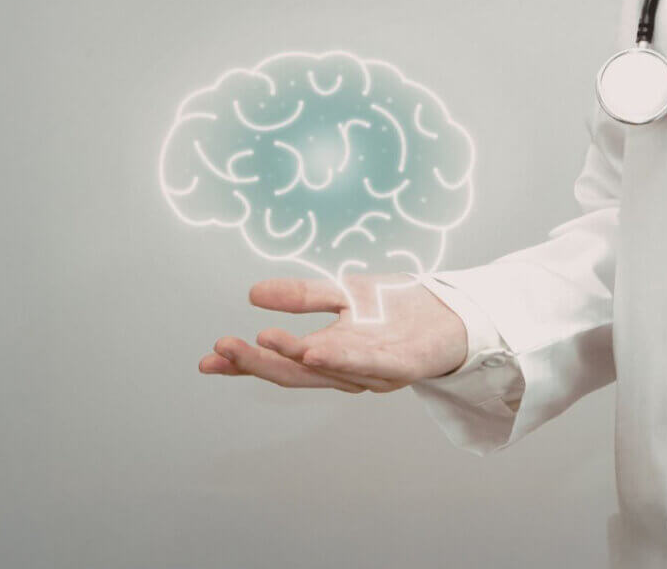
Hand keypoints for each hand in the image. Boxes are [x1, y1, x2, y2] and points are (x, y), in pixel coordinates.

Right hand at [198, 275, 468, 392]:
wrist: (459, 312)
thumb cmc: (401, 308)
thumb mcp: (343, 293)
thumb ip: (301, 296)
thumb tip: (252, 294)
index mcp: (331, 356)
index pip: (280, 363)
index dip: (244, 363)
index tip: (207, 359)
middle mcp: (349, 371)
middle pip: (296, 373)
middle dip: (258, 362)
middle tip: (222, 348)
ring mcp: (376, 371)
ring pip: (329, 370)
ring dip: (295, 358)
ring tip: (261, 342)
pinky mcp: (406, 364)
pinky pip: (371, 365)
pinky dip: (343, 361)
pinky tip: (316, 352)